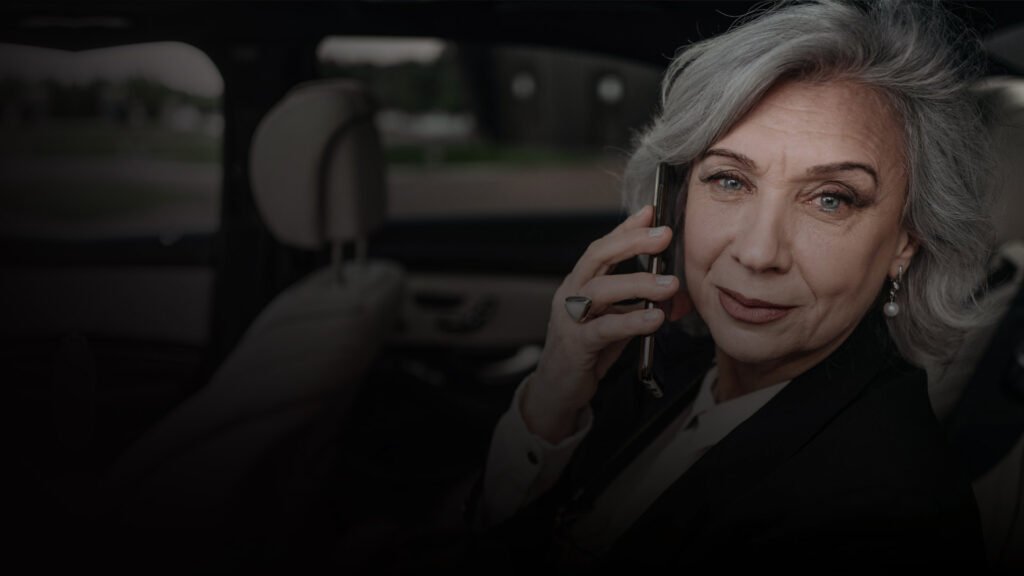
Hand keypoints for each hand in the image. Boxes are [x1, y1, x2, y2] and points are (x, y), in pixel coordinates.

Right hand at [522, 205, 691, 442]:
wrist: (558, 389)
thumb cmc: (587, 350)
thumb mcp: (616, 321)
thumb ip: (637, 304)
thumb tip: (673, 290)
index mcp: (580, 283)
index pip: (602, 247)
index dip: (625, 228)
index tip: (651, 211)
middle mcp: (571, 293)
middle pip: (598, 257)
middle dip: (632, 243)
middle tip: (665, 235)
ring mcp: (569, 318)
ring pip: (601, 290)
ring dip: (638, 284)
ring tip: (671, 285)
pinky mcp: (576, 344)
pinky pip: (604, 329)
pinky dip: (631, 322)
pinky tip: (655, 320)